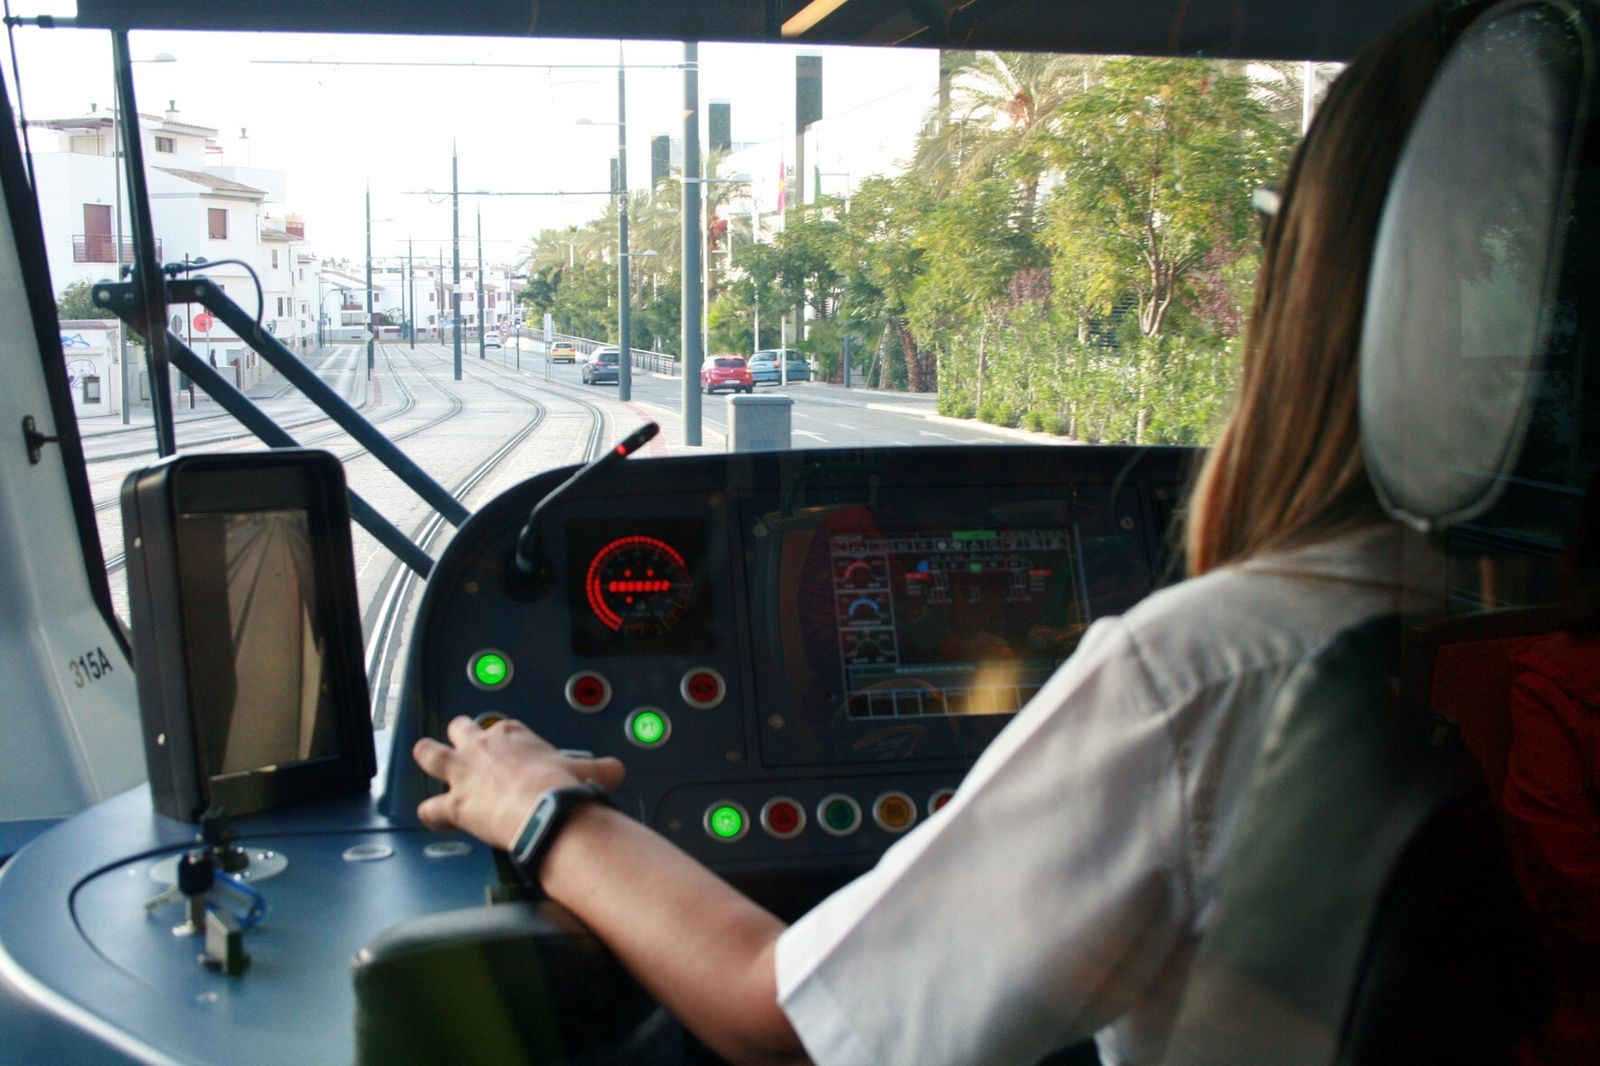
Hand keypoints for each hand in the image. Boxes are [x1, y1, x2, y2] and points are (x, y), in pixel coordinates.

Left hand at [413, 716, 625, 848]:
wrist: (545, 809)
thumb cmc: (562, 788)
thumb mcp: (590, 770)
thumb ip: (600, 768)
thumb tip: (616, 770)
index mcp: (514, 735)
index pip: (503, 727)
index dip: (504, 738)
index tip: (511, 749)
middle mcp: (484, 748)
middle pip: (461, 729)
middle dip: (459, 734)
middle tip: (462, 740)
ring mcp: (465, 774)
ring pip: (431, 755)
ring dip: (427, 755)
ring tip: (424, 753)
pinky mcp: (455, 804)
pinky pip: (430, 808)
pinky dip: (430, 814)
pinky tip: (431, 817)